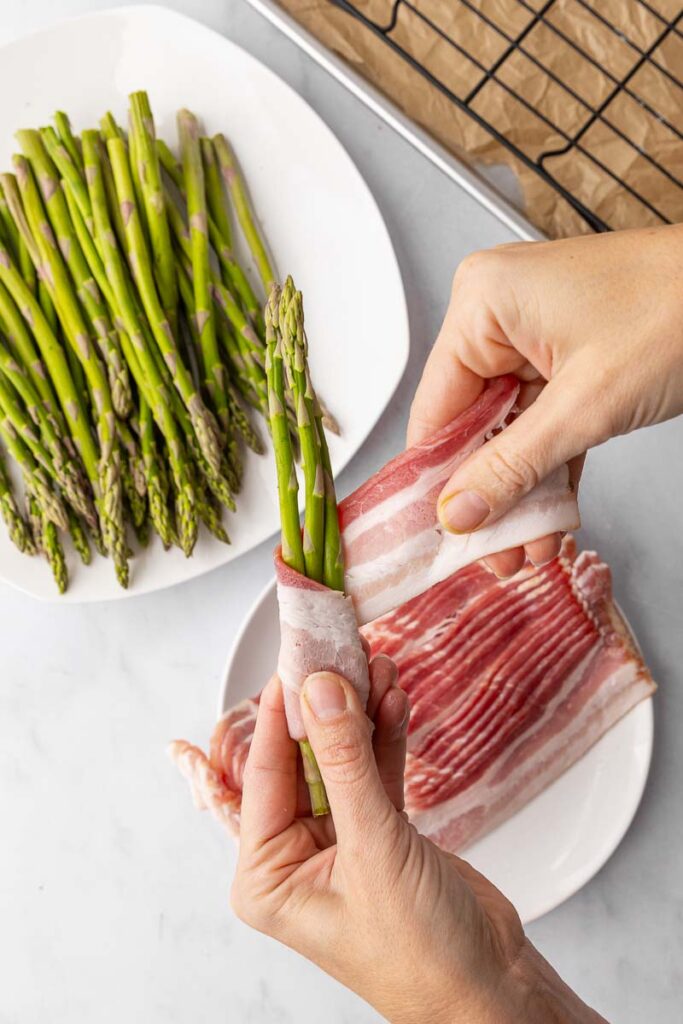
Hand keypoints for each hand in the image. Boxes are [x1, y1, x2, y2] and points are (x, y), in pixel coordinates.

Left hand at [231, 666, 605, 1023]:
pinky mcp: (380, 833)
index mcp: (268, 875)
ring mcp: (340, 842)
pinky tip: (392, 697)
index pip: (266, 774)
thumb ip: (346, 762)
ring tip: (375, 664)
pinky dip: (384, 735)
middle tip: (339, 652)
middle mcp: (295, 857)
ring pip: (343, 759)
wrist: (490, 989)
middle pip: (305, 760)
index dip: (281, 712)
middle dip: (327, 706)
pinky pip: (374, 771)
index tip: (295, 660)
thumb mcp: (374, 848)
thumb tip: (320, 691)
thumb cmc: (420, 953)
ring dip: (360, 713)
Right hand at [408, 225, 682, 577]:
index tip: (436, 534)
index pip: (435, 409)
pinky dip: (548, 468)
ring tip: (524, 547)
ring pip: (508, 432)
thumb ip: (514, 466)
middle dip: (487, 494)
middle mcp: (500, 314)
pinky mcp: (564, 358)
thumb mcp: (588, 405)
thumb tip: (459, 510)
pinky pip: (542, 423)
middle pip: (471, 425)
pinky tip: (547, 516)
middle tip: (491, 552)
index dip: (435, 479)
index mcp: (484, 302)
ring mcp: (533, 336)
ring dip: (520, 491)